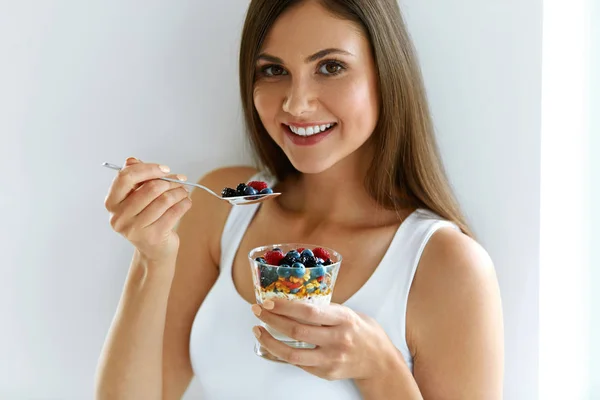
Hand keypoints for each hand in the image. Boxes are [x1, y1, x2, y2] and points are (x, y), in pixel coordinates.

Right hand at [104, 157, 191, 262]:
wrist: (155, 250)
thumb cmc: (147, 219)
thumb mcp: (137, 198)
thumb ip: (134, 178)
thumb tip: (131, 160)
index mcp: (112, 203)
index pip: (126, 177)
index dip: (148, 169)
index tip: (165, 169)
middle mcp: (119, 217)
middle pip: (150, 188)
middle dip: (170, 182)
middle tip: (181, 181)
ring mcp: (135, 229)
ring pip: (164, 199)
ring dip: (179, 192)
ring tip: (184, 191)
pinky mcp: (153, 237)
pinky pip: (174, 212)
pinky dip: (184, 204)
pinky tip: (186, 202)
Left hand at [250, 299, 398, 380]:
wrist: (379, 361)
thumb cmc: (362, 332)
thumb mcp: (349, 313)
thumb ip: (325, 308)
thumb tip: (294, 299)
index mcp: (343, 319)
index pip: (309, 312)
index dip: (285, 306)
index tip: (269, 301)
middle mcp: (337, 340)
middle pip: (297, 330)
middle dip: (272, 319)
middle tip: (258, 310)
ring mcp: (331, 359)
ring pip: (292, 353)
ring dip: (270, 341)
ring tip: (258, 330)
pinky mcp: (325, 373)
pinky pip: (296, 364)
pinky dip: (279, 354)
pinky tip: (270, 345)